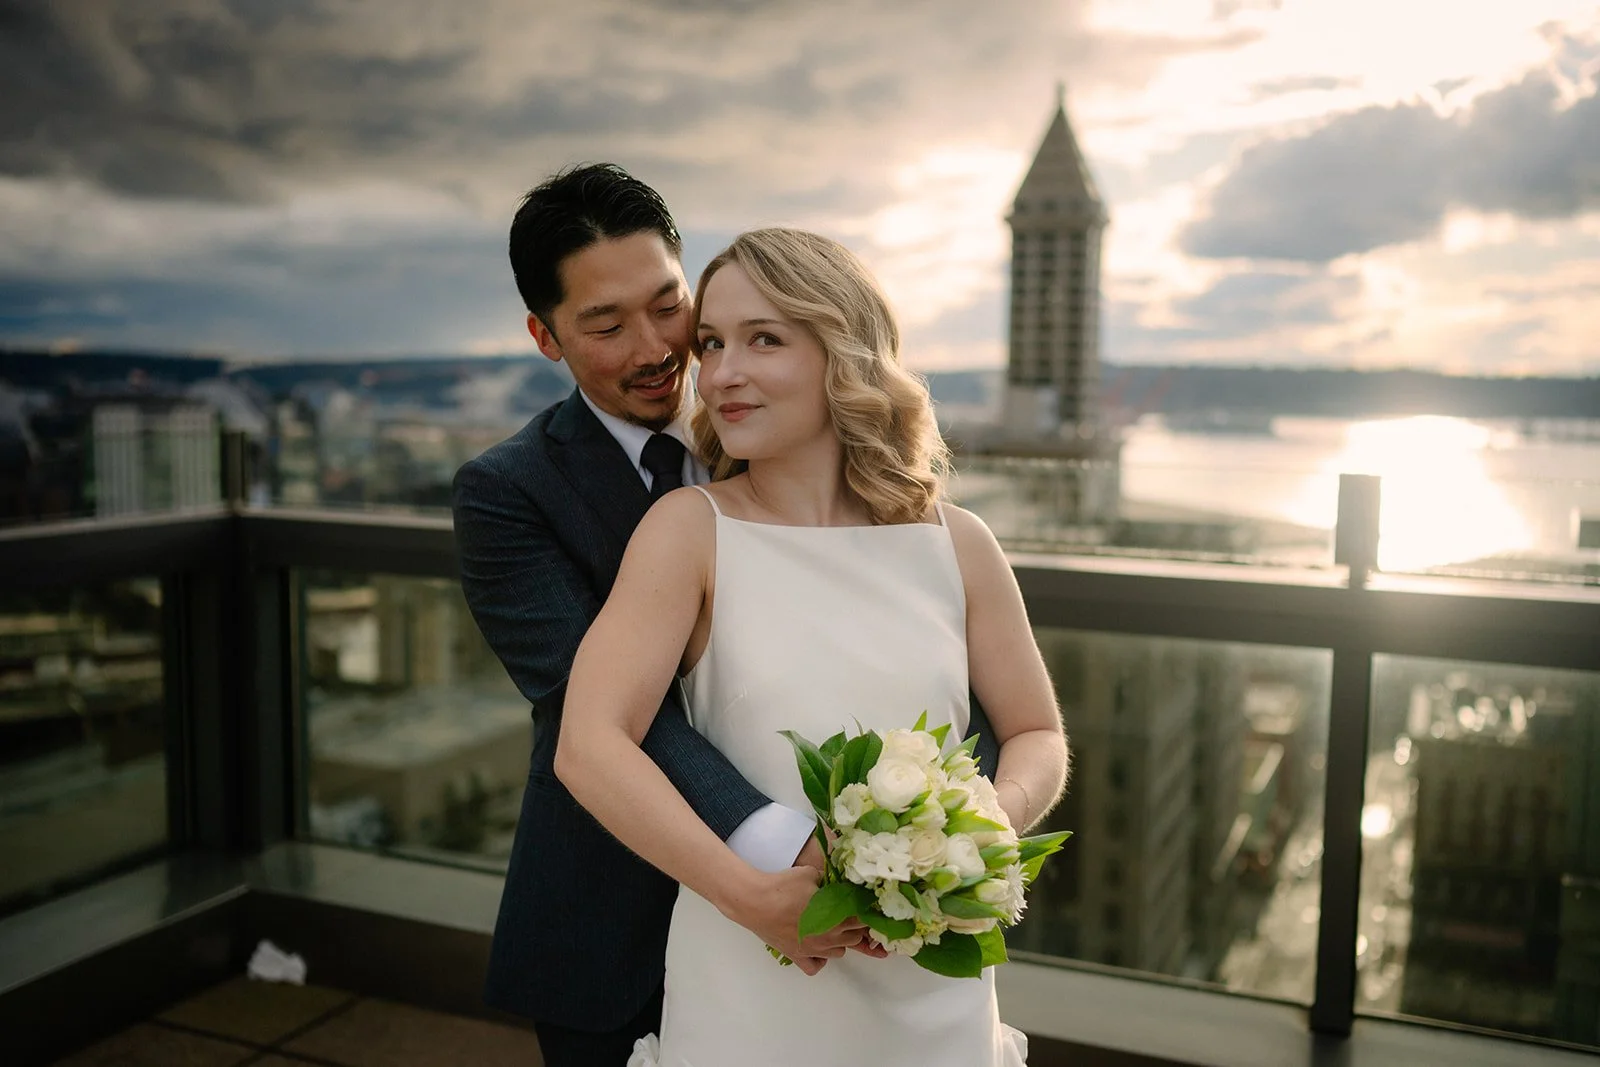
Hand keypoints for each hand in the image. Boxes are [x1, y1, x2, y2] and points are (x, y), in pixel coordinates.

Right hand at [791, 835, 885, 958]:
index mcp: (836, 917)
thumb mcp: (811, 874)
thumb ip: (828, 881)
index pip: (862, 920)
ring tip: (830, 928)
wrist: (756, 902)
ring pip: (839, 953)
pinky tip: (815, 948)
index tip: (861, 905)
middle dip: (854, 926)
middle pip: (854, 938)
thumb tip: (835, 883)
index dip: (864, 912)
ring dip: (839, 942)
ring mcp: (813, 950)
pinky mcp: (797, 956)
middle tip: (846, 913)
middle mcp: (829, 938)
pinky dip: (819, 960)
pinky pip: (815, 968)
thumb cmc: (783, 887)